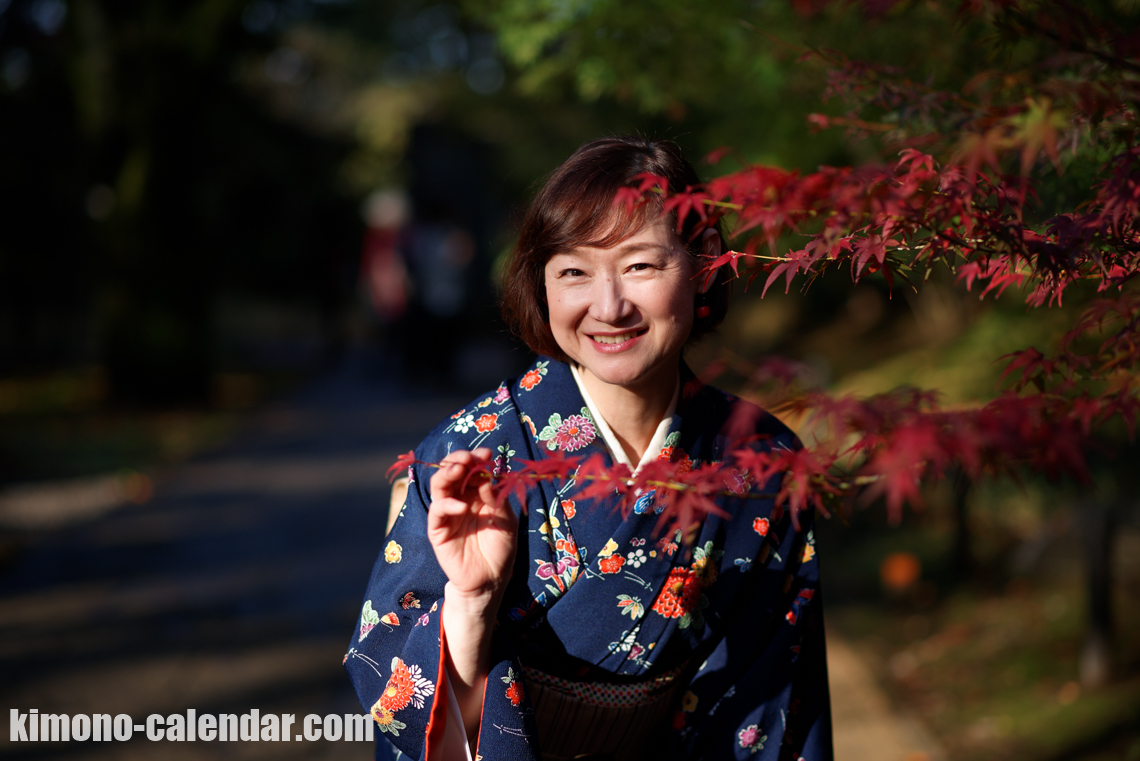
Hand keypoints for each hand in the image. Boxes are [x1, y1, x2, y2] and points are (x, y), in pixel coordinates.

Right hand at [427, 448, 517, 603]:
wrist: (491, 579)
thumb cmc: (501, 548)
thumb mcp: (506, 520)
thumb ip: (496, 498)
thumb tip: (487, 477)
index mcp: (477, 493)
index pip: (472, 468)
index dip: (477, 458)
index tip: (486, 453)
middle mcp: (460, 498)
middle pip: (452, 471)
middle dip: (459, 459)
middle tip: (469, 458)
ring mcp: (448, 513)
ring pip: (439, 485)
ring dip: (447, 474)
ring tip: (459, 469)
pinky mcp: (437, 529)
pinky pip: (437, 511)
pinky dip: (447, 504)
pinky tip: (462, 506)